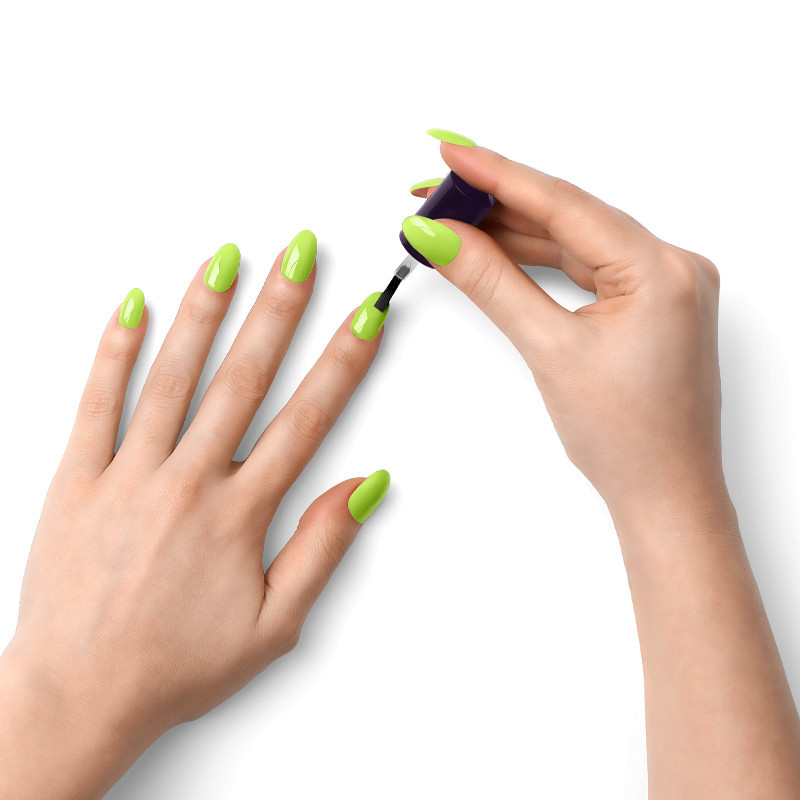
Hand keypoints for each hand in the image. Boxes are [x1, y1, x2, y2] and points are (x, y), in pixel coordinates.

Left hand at [0, 236, 390, 799]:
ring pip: (173, 377)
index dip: (341, 363)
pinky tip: (131, 306)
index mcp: (239, 515)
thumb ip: (321, 548)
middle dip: (278, 309)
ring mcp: (129, 475)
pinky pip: (96, 403)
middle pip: (244, 379)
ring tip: (225, 259)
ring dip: (203, 313)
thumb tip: (362, 485)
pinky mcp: (76, 479)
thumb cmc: (177, 665)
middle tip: (299, 253)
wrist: (79, 694)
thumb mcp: (274, 624)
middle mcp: (187, 482)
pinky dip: (113, 351)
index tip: (364, 316)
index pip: (306, 420)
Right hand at [408, 134, 799, 797]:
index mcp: (663, 269)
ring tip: (451, 222)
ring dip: (513, 232)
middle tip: (434, 193)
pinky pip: (585, 265)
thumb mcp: (549, 351)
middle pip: (567, 216)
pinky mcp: (649, 301)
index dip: (499, 175)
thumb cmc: (628, 439)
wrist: (664, 493)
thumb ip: (492, 284)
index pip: (564, 204)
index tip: (450, 155)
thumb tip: (441, 238)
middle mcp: (671, 265)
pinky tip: (496, 249)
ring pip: (573, 241)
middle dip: (497, 204)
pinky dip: (538, 260)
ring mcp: (663, 283)